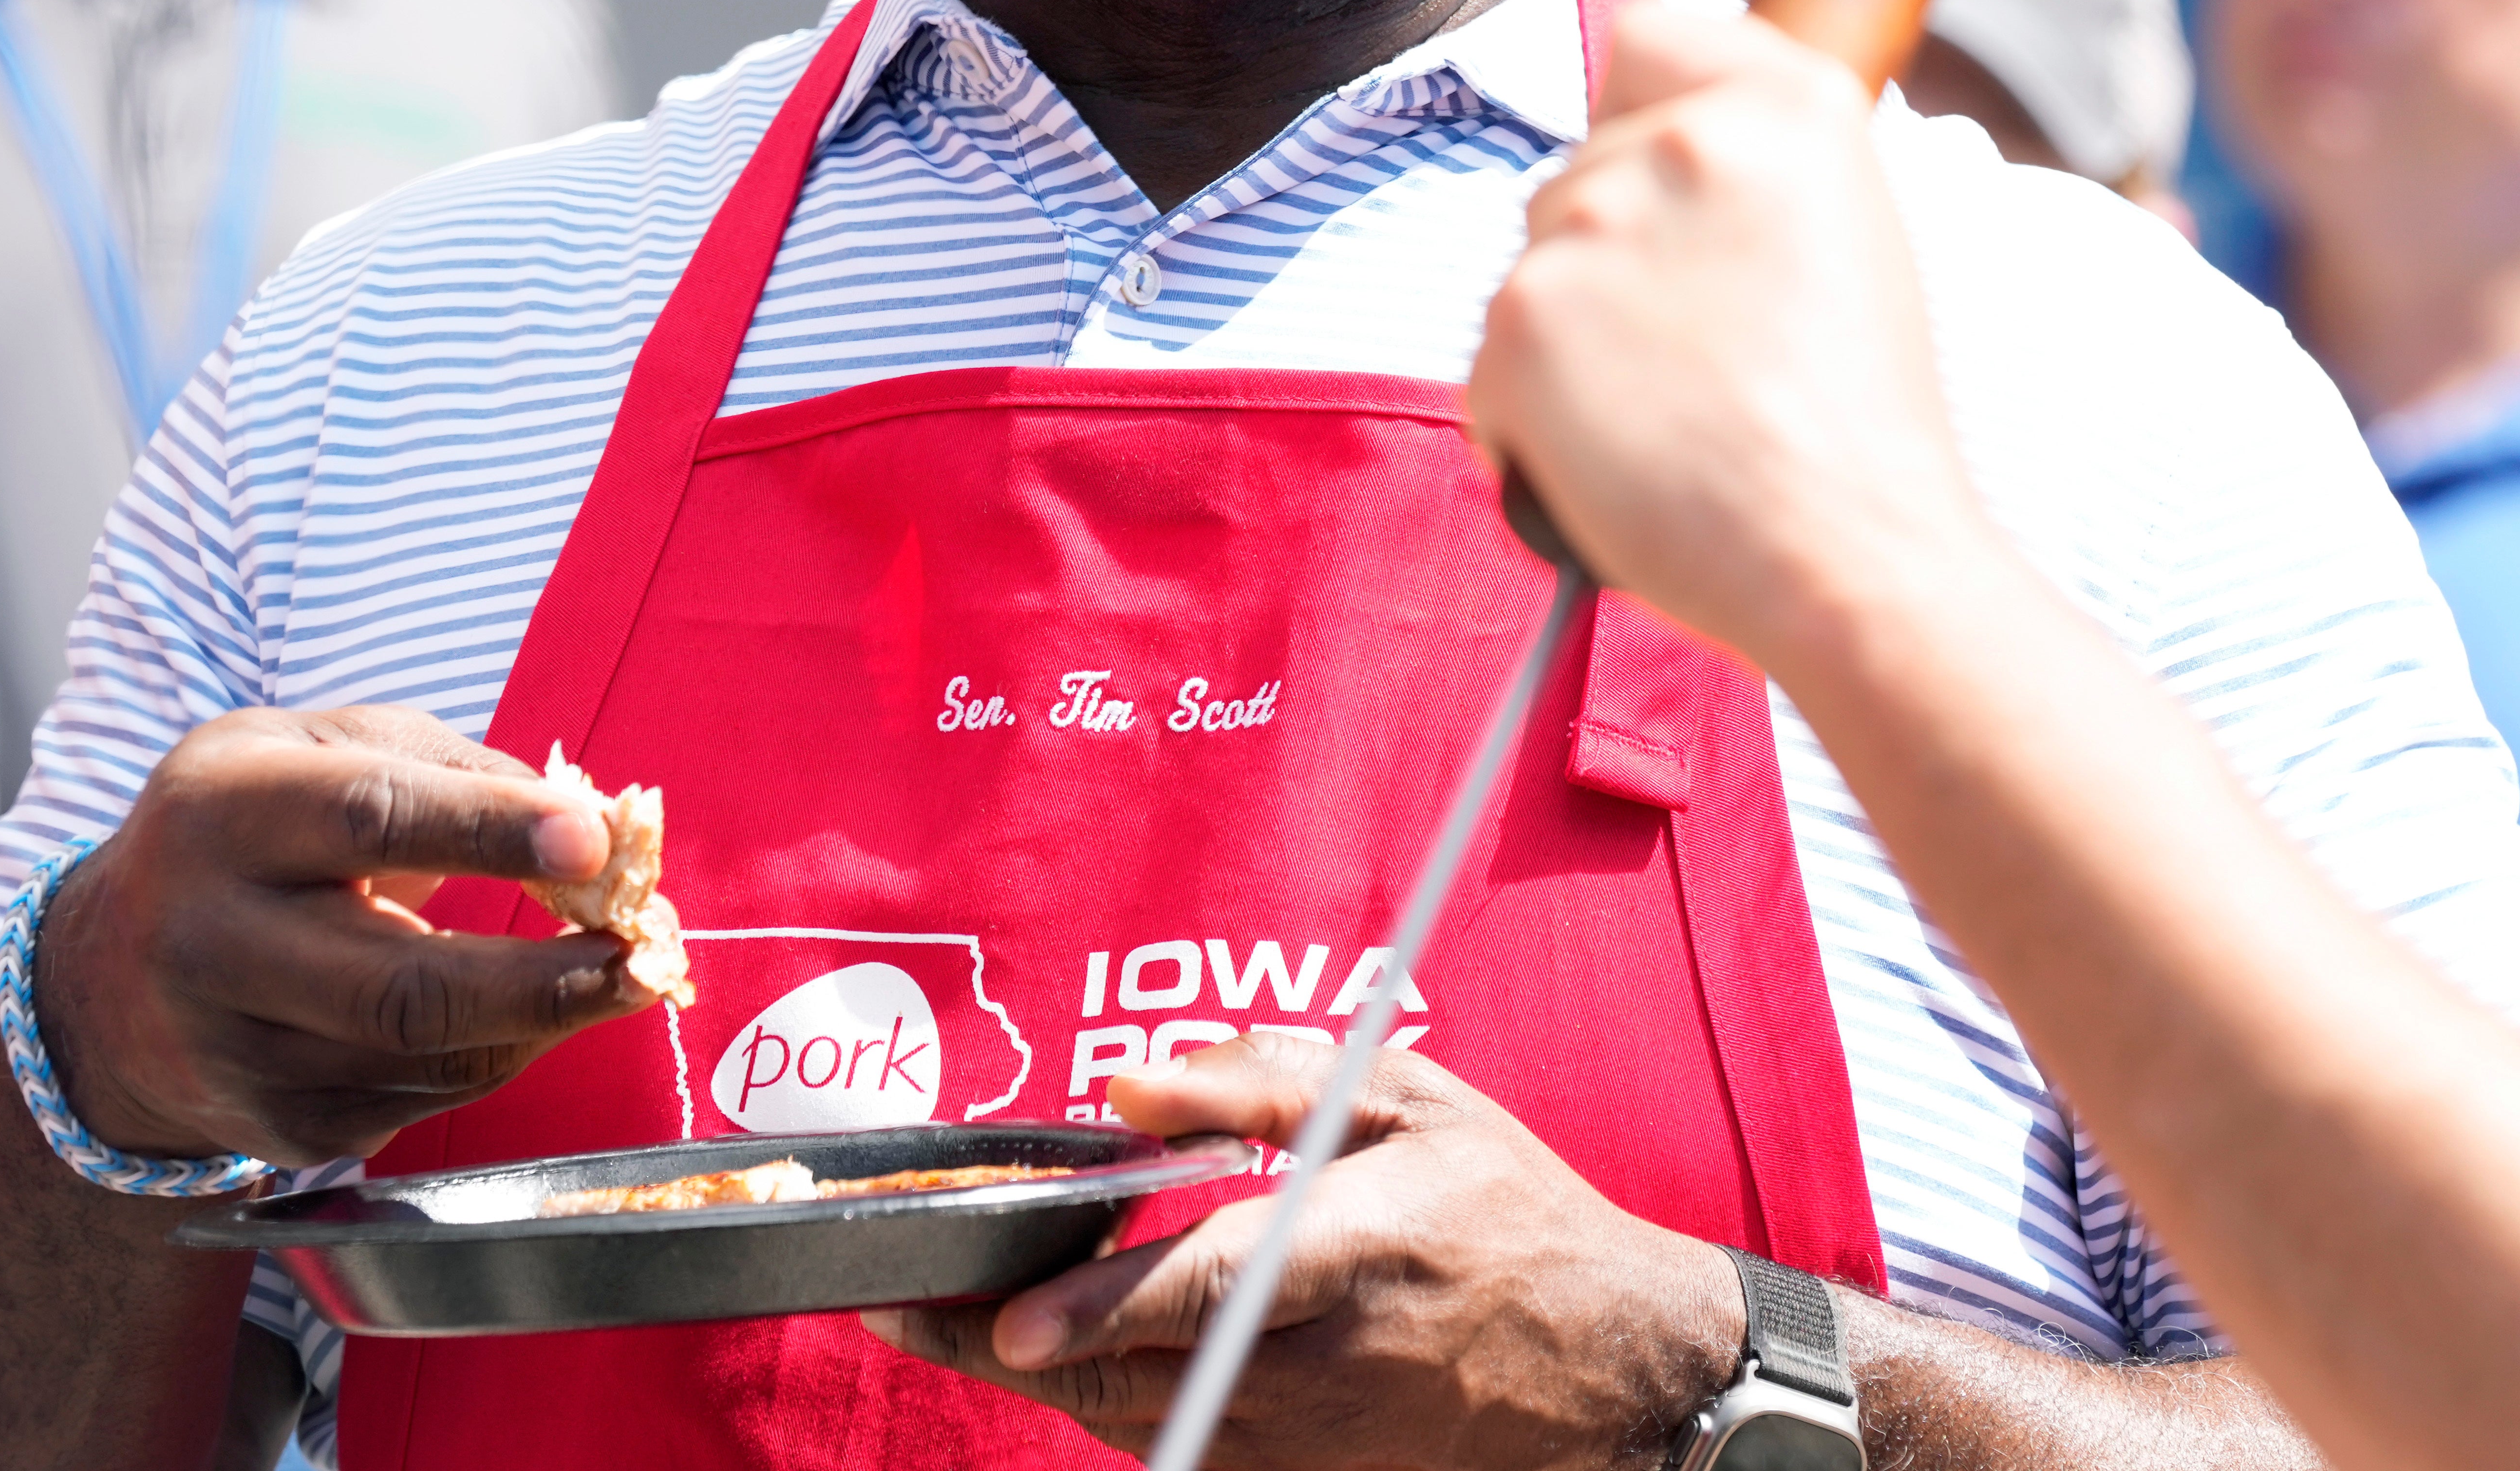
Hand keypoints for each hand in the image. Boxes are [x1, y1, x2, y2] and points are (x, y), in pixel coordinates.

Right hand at [34, 704, 660, 1167]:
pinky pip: (418, 1103)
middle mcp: (210, 942)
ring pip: (424, 1055)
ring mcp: (235, 1053)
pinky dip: (495, 1057)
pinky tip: (527, 1015)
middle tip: (646, 953)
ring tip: (623, 974)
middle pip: (402, 983)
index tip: (596, 842)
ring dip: (545, 1021)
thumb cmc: (258, 828)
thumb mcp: (328, 750)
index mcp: (223, 812)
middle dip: (544, 977)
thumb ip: (458, 772)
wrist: (107, 975)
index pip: (372, 820)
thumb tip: (595, 828)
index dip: (492, 831)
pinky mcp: (274, 1131)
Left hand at [866, 1035, 1740, 1466]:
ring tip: (963, 1322)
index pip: (1206, 1289)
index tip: (1005, 1322)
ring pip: (1141, 1422)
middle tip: (903, 1310)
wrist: (1616, 1369)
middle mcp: (1323, 1361)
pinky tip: (1081, 1357)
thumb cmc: (1505, 1212)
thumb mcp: (1406, 1103)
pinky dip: (1121, 1409)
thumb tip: (1126, 1089)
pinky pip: (1182, 1451)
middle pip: (1135, 1374)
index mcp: (1353, 1249)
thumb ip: (1259, 1084)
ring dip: (1050, 1379)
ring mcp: (1312, 1439)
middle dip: (1006, 1348)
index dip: (1100, 1309)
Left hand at [1470, 0, 1990, 672]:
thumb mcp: (1849, 235)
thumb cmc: (1861, 424)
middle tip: (1702, 356)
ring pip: (1536, 268)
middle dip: (1613, 259)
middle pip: (1579, 174)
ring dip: (1573, 338)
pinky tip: (1619, 460)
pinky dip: (1534, 419)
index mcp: (1788, 104)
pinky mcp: (1520, 320)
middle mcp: (1684, 139)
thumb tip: (1658, 148)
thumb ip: (1753, 165)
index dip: (1641, 118)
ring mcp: (1591, 225)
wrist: (1853, 554)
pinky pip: (1495, 362)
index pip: (1645, 39)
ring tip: (1672, 416)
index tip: (1671, 197)